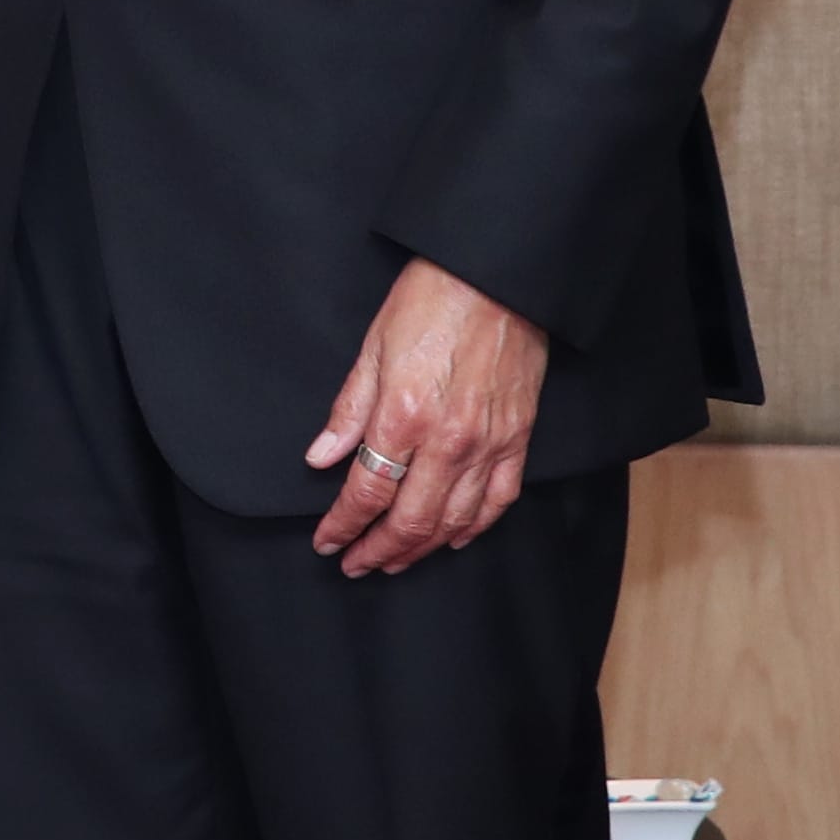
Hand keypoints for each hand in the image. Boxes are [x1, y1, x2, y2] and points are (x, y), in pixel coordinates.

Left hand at [303, 256, 548, 574]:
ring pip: (454, 519)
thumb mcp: (373, 347)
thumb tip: (320, 457)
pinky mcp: (519, 437)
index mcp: (403, 415)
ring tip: (395, 561)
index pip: (367, 491)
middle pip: (410, 518)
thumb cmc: (432, 299)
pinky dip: (475, 527)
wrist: (497, 275)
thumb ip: (348, 409)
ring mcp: (488, 443)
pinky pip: (499, 499)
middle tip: (355, 564)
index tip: (326, 540)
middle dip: (378, 550)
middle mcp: (448, 440)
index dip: (343, 523)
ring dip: (421, 548)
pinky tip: (454, 537)